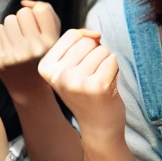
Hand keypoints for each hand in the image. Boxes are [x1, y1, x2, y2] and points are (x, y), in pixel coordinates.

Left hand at [0, 1, 61, 94]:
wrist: (30, 89)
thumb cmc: (43, 56)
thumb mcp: (54, 36)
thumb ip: (46, 12)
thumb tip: (25, 1)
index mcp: (51, 43)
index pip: (41, 9)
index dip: (38, 15)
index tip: (38, 26)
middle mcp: (33, 49)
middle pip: (22, 13)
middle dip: (23, 21)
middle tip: (26, 34)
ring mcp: (14, 55)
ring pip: (8, 20)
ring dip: (12, 27)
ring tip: (18, 40)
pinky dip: (2, 35)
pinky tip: (10, 47)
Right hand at [38, 28, 125, 142]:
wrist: (98, 127)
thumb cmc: (86, 94)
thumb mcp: (68, 69)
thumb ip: (76, 45)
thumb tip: (96, 33)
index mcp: (46, 68)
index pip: (71, 35)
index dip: (84, 43)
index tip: (82, 65)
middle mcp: (59, 75)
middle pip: (88, 42)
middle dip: (95, 55)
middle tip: (91, 77)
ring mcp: (77, 81)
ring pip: (102, 50)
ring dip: (106, 63)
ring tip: (99, 82)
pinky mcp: (97, 86)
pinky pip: (112, 60)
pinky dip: (115, 69)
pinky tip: (107, 85)